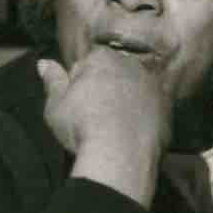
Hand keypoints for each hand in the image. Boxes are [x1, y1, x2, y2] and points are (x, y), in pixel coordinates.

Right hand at [37, 46, 169, 201]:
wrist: (120, 155)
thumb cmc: (83, 126)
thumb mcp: (56, 104)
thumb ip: (52, 81)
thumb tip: (44, 63)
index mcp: (103, 57)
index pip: (87, 64)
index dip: (78, 86)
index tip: (76, 106)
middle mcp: (133, 66)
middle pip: (114, 75)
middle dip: (105, 91)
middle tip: (92, 118)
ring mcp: (154, 88)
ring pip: (135, 93)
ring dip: (125, 106)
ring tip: (111, 131)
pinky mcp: (168, 111)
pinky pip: (151, 112)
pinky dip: (142, 122)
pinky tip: (128, 138)